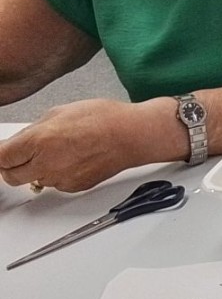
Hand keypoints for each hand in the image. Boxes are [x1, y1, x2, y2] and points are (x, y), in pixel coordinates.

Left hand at [0, 99, 168, 192]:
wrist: (133, 135)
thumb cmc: (105, 119)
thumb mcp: (61, 111)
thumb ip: (35, 129)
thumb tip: (21, 140)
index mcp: (39, 141)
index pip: (0, 157)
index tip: (0, 154)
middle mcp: (47, 164)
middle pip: (11, 176)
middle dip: (11, 166)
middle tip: (19, 156)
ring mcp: (61, 179)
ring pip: (34, 181)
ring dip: (37, 170)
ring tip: (57, 152)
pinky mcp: (75, 187)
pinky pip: (55, 184)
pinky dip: (57, 174)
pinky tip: (71, 159)